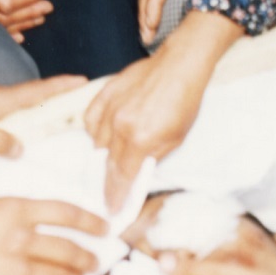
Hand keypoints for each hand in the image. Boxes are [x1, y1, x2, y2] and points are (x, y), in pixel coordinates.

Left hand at [0, 76, 87, 155]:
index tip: (83, 80)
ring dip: (43, 106)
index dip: (60, 86)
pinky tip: (27, 126)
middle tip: (84, 100)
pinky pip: (9, 111)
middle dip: (60, 95)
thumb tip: (20, 149)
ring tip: (63, 115)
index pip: (36, 92)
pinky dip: (24, 115)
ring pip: (22, 104)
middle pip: (35, 96)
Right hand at [0, 198, 107, 274]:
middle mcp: (19, 239)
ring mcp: (17, 272)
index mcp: (11, 212)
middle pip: (69, 248)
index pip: (65, 212)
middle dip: (88, 256)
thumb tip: (45, 221)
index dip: (90, 220)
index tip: (104, 227)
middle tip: (95, 260)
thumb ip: (13, 214)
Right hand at [85, 11, 242, 212]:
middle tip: (106, 196)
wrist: (180, 64)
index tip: (111, 210)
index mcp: (140, 139)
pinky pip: (90, 120)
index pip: (121, 176)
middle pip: (106, 163)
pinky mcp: (104, 94)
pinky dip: (95, 132)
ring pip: (95, 142)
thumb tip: (138, 174)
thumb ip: (153, 158)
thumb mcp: (176, 139)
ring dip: (101, 157)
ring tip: (109, 164)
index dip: (115, 196)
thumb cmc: (185, 102)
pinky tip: (103, 136)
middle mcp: (119, 126)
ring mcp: (109, 108)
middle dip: (106, 183)